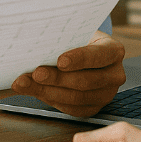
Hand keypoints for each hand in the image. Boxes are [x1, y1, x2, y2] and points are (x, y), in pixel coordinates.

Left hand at [11, 31, 125, 117]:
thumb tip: (37, 45)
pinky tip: (33, 91)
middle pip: (86, 81)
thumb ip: (63, 37)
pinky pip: (71, 109)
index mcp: (114, 51)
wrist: (83, 54)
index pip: (99, 55)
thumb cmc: (77, 40)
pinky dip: (49, 100)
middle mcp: (114, 75)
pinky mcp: (93, 108)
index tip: (60, 61)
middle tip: (36, 73)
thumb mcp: (76, 32)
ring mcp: (106, 95)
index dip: (80, 59)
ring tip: (25, 83)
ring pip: (76, 98)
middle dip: (57, 78)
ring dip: (47, 91)